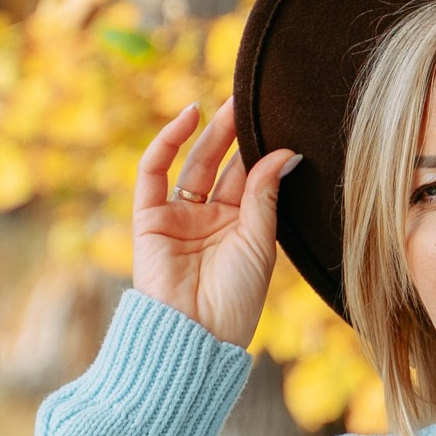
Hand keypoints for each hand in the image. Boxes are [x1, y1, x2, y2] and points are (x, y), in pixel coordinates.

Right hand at [131, 102, 298, 351]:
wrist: (197, 335)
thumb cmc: (235, 299)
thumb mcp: (258, 241)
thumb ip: (264, 194)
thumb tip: (287, 152)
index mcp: (237, 227)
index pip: (247, 178)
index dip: (260, 151)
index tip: (279, 120)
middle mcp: (207, 219)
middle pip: (221, 166)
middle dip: (235, 134)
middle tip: (253, 101)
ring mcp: (177, 217)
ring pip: (193, 164)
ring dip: (209, 133)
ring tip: (231, 105)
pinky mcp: (149, 219)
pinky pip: (152, 173)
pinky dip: (166, 143)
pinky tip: (188, 118)